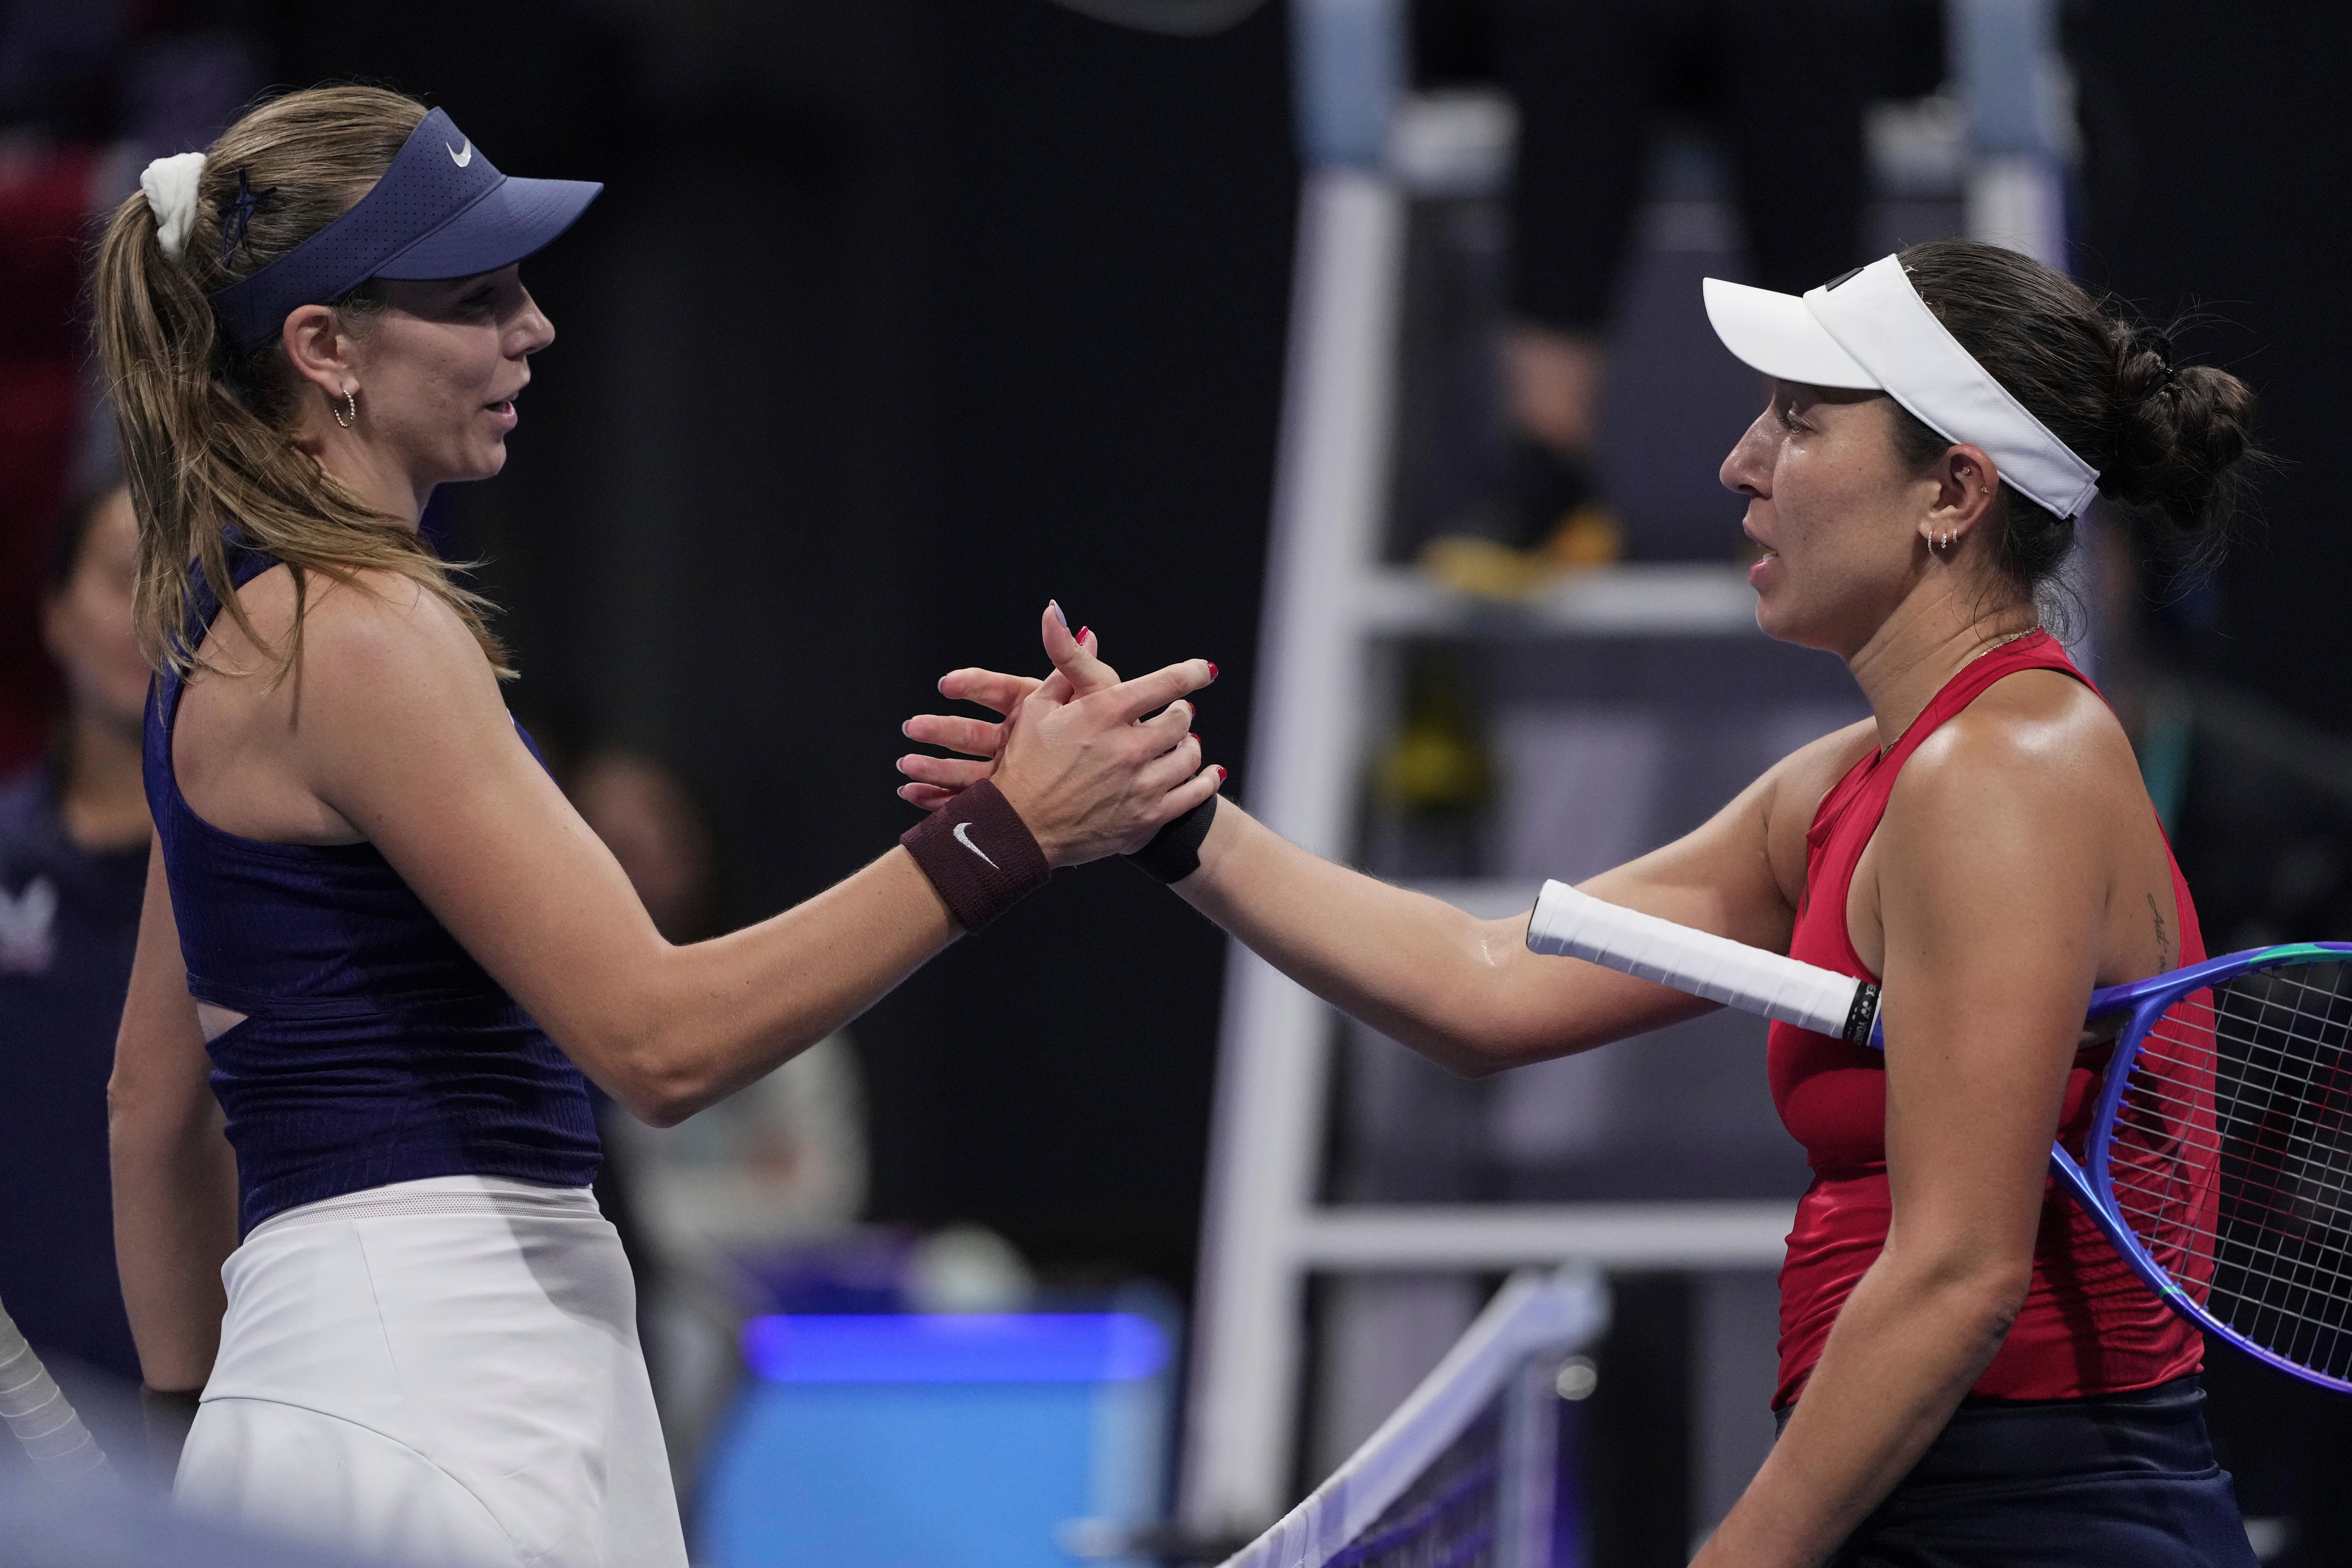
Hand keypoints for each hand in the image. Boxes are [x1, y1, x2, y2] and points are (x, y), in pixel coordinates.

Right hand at [896, 607, 1125, 808]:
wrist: (1115, 784)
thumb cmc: (1106, 736)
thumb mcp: (1095, 697)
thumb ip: (1082, 666)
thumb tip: (1086, 631)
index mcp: (1033, 708)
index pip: (997, 689)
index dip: (972, 683)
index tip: (948, 683)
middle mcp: (1016, 736)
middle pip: (973, 731)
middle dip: (941, 728)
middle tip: (913, 727)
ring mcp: (1009, 769)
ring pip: (966, 766)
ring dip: (934, 766)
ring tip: (907, 769)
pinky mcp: (1007, 798)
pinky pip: (972, 798)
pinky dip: (942, 797)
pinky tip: (916, 797)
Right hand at [898, 606, 1220, 865]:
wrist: (1017, 829)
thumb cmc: (1023, 765)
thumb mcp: (1037, 708)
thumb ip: (1065, 665)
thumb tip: (1078, 625)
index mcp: (1106, 713)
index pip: (1167, 683)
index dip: (1192, 672)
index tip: (1205, 670)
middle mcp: (1130, 747)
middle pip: (1182, 720)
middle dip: (1182, 712)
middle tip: (1179, 712)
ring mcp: (1141, 785)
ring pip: (1190, 757)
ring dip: (1191, 746)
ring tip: (1186, 743)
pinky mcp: (1147, 818)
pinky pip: (1193, 795)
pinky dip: (1205, 782)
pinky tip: (1209, 775)